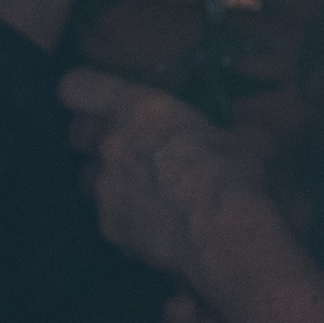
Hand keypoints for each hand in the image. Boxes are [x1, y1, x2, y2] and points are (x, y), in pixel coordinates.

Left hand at [60, 66, 273, 278]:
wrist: (224, 236)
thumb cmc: (233, 177)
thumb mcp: (242, 140)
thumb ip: (226, 132)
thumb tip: (248, 136)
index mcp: (137, 110)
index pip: (75, 86)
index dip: (83, 91)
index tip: (95, 98)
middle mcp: (109, 145)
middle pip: (76, 133)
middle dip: (94, 137)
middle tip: (125, 145)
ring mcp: (104, 188)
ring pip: (87, 176)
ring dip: (107, 178)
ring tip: (139, 188)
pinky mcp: (108, 225)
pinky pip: (107, 214)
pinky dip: (125, 217)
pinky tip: (153, 223)